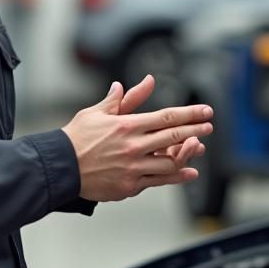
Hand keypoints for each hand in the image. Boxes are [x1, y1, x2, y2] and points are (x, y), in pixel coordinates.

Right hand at [62, 78, 212, 201]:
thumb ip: (123, 98)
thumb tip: (145, 81)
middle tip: (209, 126)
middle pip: (173, 137)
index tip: (205, 111)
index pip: (167, 117)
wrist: (60, 167)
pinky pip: (159, 182)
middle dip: (195, 130)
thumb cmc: (76, 138)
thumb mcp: (97, 112)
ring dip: (187, 154)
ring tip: (198, 147)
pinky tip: (189, 172)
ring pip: (170, 162)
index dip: (190, 114)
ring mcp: (133, 168)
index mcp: (127, 125)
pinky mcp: (130, 186)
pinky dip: (177, 177)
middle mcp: (133, 146)